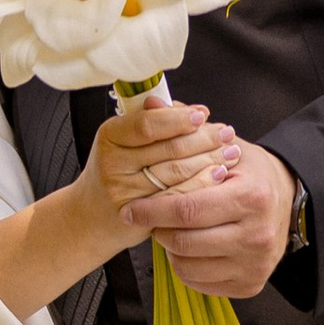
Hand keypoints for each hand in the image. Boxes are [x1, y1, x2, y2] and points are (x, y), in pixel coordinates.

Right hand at [86, 94, 232, 245]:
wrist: (93, 214)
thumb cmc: (117, 171)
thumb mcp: (126, 140)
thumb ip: (156, 122)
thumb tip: (194, 110)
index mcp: (110, 136)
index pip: (148, 124)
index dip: (179, 119)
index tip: (203, 115)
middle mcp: (113, 163)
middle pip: (168, 148)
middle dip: (203, 138)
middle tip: (226, 132)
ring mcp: (125, 191)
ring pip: (176, 171)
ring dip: (209, 159)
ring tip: (230, 151)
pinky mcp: (140, 214)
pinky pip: (178, 196)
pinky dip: (202, 183)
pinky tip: (218, 174)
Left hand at [136, 138, 295, 298]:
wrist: (287, 200)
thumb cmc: (249, 172)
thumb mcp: (226, 144)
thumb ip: (186, 127)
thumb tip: (150, 103)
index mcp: (252, 196)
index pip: (188, 209)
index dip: (152, 210)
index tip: (130, 208)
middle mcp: (258, 234)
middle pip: (185, 241)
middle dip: (157, 229)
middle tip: (148, 218)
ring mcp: (255, 263)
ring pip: (188, 266)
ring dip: (169, 248)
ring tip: (171, 229)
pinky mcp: (250, 284)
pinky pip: (199, 282)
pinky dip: (185, 266)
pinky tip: (189, 247)